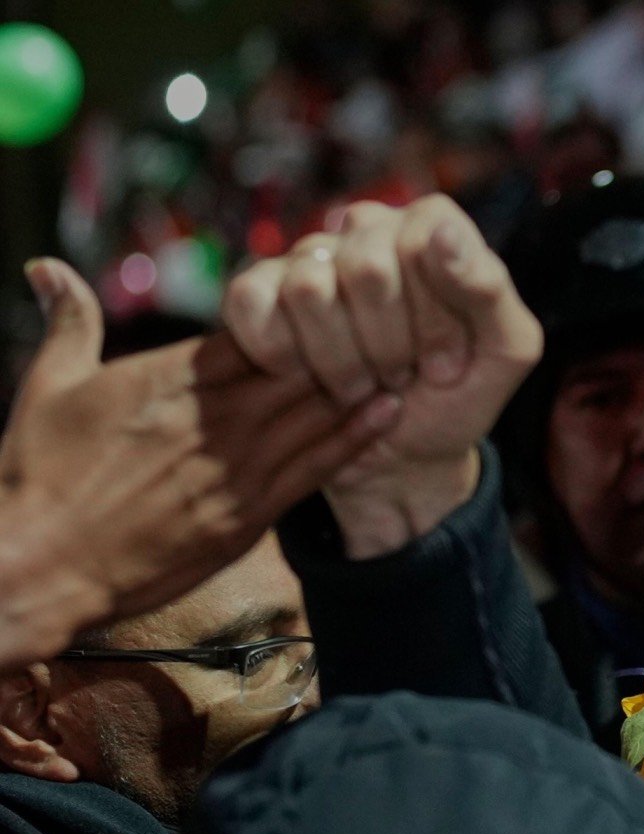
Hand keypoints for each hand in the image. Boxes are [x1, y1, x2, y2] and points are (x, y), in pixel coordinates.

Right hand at [0, 259, 398, 668]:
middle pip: (300, 363)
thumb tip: (45, 264)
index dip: (294, 308)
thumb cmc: (37, 476)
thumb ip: (69, 322)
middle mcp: (212, 416)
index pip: (255, 327)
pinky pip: (314, 468)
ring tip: (413, 352)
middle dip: (345, 338)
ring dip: (364, 380)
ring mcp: (233, 466)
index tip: (329, 290)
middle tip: (398, 313)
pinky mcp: (246, 515)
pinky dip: (355, 437)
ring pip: (315, 411)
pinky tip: (391, 411)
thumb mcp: (49, 387)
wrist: (40, 566)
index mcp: (171, 376)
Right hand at [222, 195, 542, 557]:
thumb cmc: (457, 398)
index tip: (448, 363)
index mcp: (431, 227)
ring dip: (343, 363)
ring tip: (366, 383)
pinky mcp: (257, 293)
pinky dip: (286, 359)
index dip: (435, 319)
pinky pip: (253, 305)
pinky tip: (311, 378)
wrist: (402, 456)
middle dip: (390, 347)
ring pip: (310, 290)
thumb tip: (441, 233)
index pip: (424, 243)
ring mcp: (309, 257)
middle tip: (403, 376)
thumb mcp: (505, 352)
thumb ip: (489, 290)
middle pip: (367, 268)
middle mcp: (367, 228)